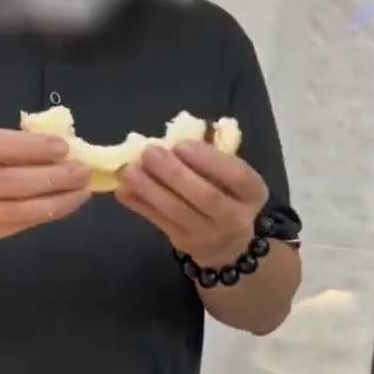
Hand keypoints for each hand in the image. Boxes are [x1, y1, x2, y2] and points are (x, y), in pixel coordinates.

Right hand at [0, 129, 91, 252]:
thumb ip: (2, 145)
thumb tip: (56, 145)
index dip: (30, 146)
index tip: (62, 146)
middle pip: (10, 182)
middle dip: (52, 176)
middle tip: (83, 170)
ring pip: (20, 210)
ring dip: (58, 200)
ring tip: (84, 190)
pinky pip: (22, 224)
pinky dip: (49, 213)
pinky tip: (69, 203)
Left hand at [116, 140, 268, 267]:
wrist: (228, 245)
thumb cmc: (226, 194)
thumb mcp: (230, 175)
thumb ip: (213, 153)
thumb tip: (183, 128)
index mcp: (252, 193)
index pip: (236, 176)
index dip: (208, 159)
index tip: (181, 144)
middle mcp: (235, 218)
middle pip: (205, 196)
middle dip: (174, 173)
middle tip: (149, 152)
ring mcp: (208, 234)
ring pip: (177, 211)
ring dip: (149, 189)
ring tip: (129, 170)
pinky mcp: (183, 243)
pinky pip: (157, 222)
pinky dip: (138, 205)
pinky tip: (122, 189)